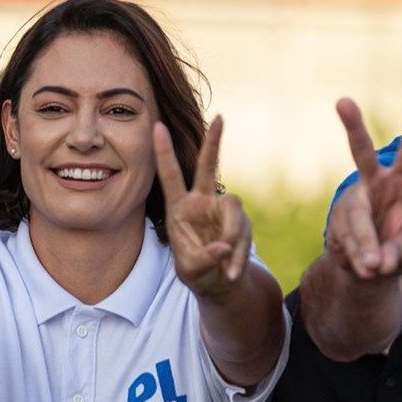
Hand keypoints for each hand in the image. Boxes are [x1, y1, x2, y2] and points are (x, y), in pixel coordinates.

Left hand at [155, 115, 250, 296]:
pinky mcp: (241, 222)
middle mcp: (202, 202)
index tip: (157, 126)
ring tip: (225, 267)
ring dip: (233, 240)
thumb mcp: (192, 269)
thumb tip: (225, 245)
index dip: (164, 152)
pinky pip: (244, 236)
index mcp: (179, 208)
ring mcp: (223, 210)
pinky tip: (230, 274)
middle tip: (220, 118)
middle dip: (214, 143)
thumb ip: (205, 258)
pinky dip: (238, 258)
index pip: (170, 176)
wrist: (219, 283)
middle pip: (208, 168)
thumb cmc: (197, 272)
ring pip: (234, 214)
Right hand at [325, 99, 401, 279]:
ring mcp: (352, 201)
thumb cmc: (398, 248)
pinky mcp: (337, 221)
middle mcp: (374, 184)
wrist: (369, 265)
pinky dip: (356, 257)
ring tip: (373, 267)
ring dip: (364, 244)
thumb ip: (399, 254)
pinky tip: (364, 268)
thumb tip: (377, 263)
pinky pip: (346, 240)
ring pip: (355, 217)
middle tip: (343, 101)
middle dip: (353, 127)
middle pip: (361, 153)